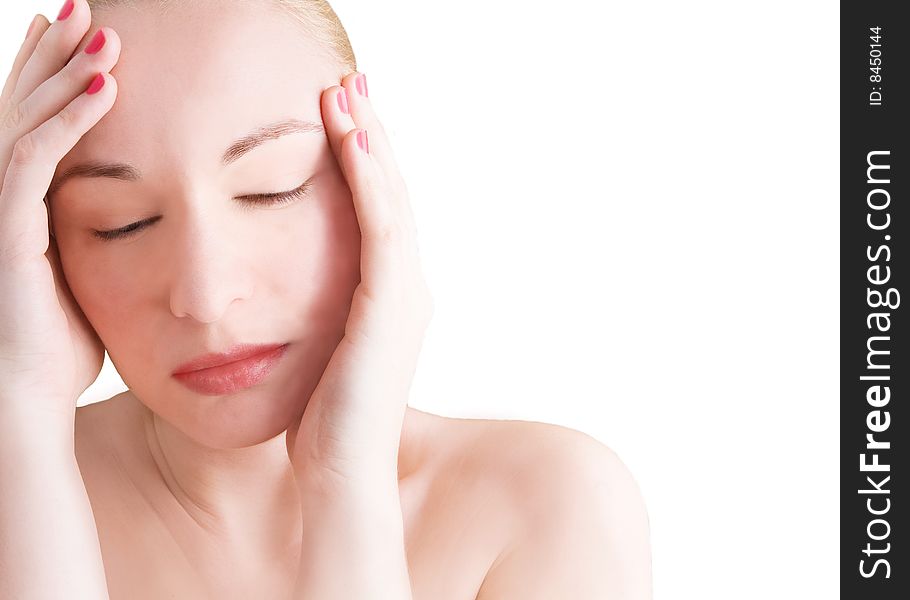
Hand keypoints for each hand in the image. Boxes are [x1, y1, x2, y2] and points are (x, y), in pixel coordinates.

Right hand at [0, 4, 118, 420]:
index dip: (52, 81)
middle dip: (53, 57)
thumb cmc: (53, 351)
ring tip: (107, 33)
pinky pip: (36, 159)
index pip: (33, 128)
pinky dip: (70, 119)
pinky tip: (107, 87)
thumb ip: (97, 243)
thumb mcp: (82, 279)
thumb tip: (138, 227)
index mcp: (17, 207)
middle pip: (22, 109)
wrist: (24, 403)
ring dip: (66, 74)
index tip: (84, 44)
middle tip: (89, 11)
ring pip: (27, 121)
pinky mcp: (4, 228)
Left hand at [285, 72, 433, 488]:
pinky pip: (381, 229)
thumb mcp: (317, 351)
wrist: (341, 477)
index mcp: (388, 295)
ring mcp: (404, 295)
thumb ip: (314, 313)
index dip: (361, 160)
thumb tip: (280, 288)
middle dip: (368, 135)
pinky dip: (368, 182)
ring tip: (345, 94)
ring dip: (368, 143)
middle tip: (348, 83)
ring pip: (390, 200)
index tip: (338, 116)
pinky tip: (349, 141)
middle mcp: (406, 286)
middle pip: (388, 193)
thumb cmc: (321, 422)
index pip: (377, 211)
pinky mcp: (391, 306)